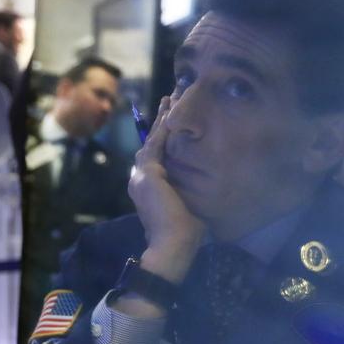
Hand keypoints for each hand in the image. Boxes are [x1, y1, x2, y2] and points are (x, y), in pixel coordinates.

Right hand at [128, 96, 202, 282]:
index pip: (156, 156)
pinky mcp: (148, 173)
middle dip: (161, 120)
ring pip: (153, 139)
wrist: (171, 246)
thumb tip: (204, 190)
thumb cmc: (184, 235)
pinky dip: (165, 126)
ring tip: (171, 97)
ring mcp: (140, 175)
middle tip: (170, 98)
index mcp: (147, 189)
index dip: (163, 138)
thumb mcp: (186, 209)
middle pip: (151, 142)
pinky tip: (172, 110)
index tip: (171, 122)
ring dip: (163, 118)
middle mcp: (139, 179)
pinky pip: (158, 143)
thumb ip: (187, 195)